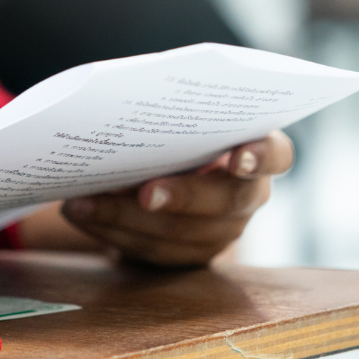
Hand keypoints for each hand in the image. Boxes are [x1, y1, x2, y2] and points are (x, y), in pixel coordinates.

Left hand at [58, 131, 293, 266]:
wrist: (159, 178)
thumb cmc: (171, 136)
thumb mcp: (176, 122)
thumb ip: (169, 114)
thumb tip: (120, 101)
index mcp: (253, 151)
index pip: (277, 155)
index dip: (262, 157)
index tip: (238, 157)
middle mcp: (244, 195)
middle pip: (226, 201)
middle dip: (183, 197)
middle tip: (146, 193)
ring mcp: (219, 232)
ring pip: (180, 234)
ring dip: (125, 218)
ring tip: (82, 203)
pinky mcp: (186, 257)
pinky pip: (151, 251)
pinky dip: (110, 231)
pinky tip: (81, 213)